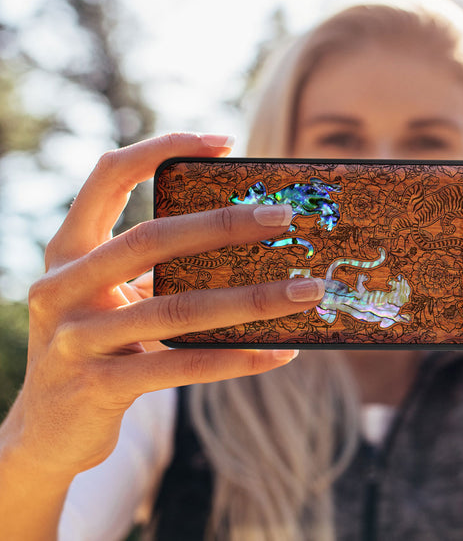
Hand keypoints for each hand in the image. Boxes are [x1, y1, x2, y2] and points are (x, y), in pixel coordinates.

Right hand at [2, 133, 323, 480]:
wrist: (46, 431)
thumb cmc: (98, 344)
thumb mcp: (113, 296)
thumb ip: (156, 267)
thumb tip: (248, 239)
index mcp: (69, 250)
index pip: (108, 176)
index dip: (162, 148)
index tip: (224, 141)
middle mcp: (62, 286)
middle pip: (151, 239)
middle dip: (224, 224)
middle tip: (285, 216)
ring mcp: (76, 338)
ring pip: (177, 309)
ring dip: (252, 299)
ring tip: (306, 291)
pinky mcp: (99, 387)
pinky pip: (182, 366)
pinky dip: (236, 358)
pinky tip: (280, 352)